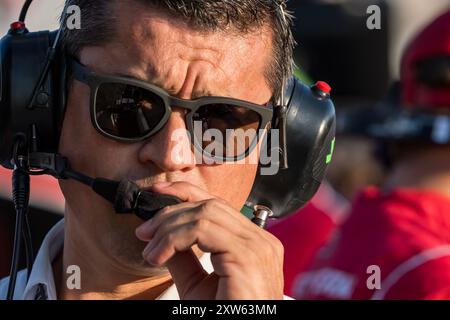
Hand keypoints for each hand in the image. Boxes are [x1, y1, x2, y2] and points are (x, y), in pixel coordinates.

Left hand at [135, 181, 283, 299]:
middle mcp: (260, 240)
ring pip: (205, 214)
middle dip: (170, 214)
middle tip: (145, 233)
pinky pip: (203, 230)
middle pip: (210, 205)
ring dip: (169, 227)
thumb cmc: (224, 318)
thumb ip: (184, 257)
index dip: (186, 192)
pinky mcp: (247, 256)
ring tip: (151, 250)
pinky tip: (160, 254)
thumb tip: (164, 235)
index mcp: (252, 243)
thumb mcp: (196, 285)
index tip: (157, 194)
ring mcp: (257, 246)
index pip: (218, 204)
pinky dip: (174, 238)